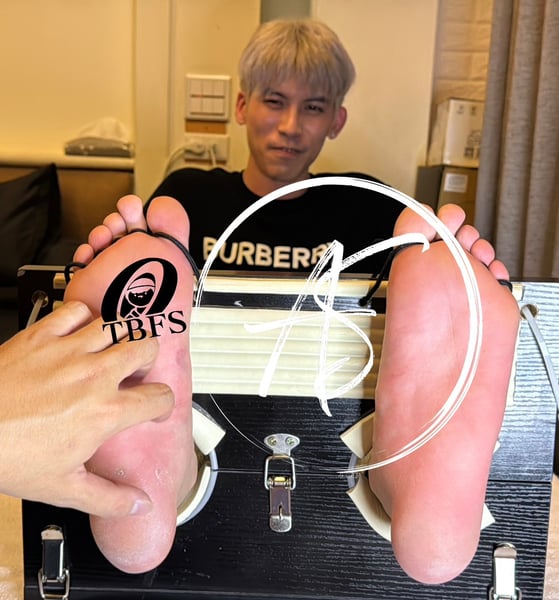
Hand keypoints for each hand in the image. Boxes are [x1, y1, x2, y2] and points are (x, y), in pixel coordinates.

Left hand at [0, 301, 173, 517]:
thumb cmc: (8, 454)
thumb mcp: (62, 488)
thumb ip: (109, 499)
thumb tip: (138, 504)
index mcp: (105, 412)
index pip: (159, 397)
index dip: (162, 404)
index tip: (153, 407)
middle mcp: (95, 375)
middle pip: (146, 348)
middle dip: (147, 361)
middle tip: (136, 371)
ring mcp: (70, 351)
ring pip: (119, 324)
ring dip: (121, 336)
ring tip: (112, 349)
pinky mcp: (44, 335)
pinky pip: (78, 311)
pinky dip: (84, 318)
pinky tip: (79, 333)